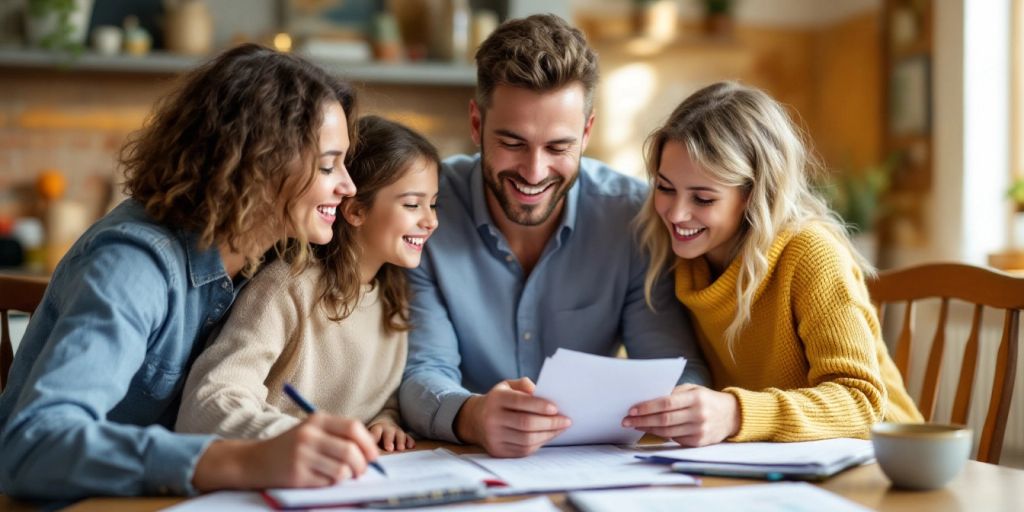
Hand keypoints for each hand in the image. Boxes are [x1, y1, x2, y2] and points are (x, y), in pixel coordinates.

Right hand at [192, 413, 379, 490]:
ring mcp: (302, 455)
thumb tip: (371, 452)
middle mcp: (309, 435)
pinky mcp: (297, 475)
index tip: (373, 455)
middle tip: (360, 471)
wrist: (254, 461)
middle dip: (362, 465)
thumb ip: (338, 436)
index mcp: (316, 420)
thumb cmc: (290, 447)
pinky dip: (331, 484)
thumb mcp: (311, 431)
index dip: (368, 443)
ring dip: (347, 476)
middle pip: (351, 450)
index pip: (354, 427)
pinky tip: (321, 479)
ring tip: (341, 475)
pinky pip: (328, 482)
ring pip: (342, 470)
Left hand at [369, 420, 415, 451]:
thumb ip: (367, 444)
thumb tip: (364, 457)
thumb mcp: (370, 435)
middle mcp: (388, 429)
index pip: (375, 432)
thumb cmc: (375, 434)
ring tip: (401, 448)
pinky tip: (411, 446)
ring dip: (400, 441)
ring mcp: (397, 432)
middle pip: (388, 433)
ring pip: (399, 435)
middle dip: (388, 440)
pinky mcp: (405, 435)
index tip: (373, 445)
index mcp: (377, 429)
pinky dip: (410, 441)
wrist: (385, 422)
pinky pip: (408, 437)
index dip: (375, 437)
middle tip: (389, 449)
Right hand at [455, 377, 570, 457]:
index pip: (520, 402)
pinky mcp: (498, 451)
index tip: (556, 408)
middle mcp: (492, 419)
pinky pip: (524, 450)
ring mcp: (494, 437)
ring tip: (560, 428)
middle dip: (550, 423)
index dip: (540, 406)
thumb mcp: (507, 386)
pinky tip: (548, 436)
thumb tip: (540, 391)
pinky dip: (539, 443)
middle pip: (526, 424)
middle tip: (566, 420)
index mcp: (496, 399)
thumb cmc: (499, 401)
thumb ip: (523, 385)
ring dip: (548, 435)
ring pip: (527, 440)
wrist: (475, 420)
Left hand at [622, 384, 739, 446]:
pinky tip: (650, 430)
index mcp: (696, 398)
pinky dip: (660, 434)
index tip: (632, 409)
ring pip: (667, 432)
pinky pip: (674, 439)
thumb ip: (673, 393)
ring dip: (647, 429)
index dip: (647, 407)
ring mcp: (699, 430)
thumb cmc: (706, 399)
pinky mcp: (698, 442)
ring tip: (635, 424)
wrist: (732, 415)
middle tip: (626, 420)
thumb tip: (647, 399)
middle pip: (664, 419)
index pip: (666, 403)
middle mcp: (698, 415)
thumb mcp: (693, 390)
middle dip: (642, 420)